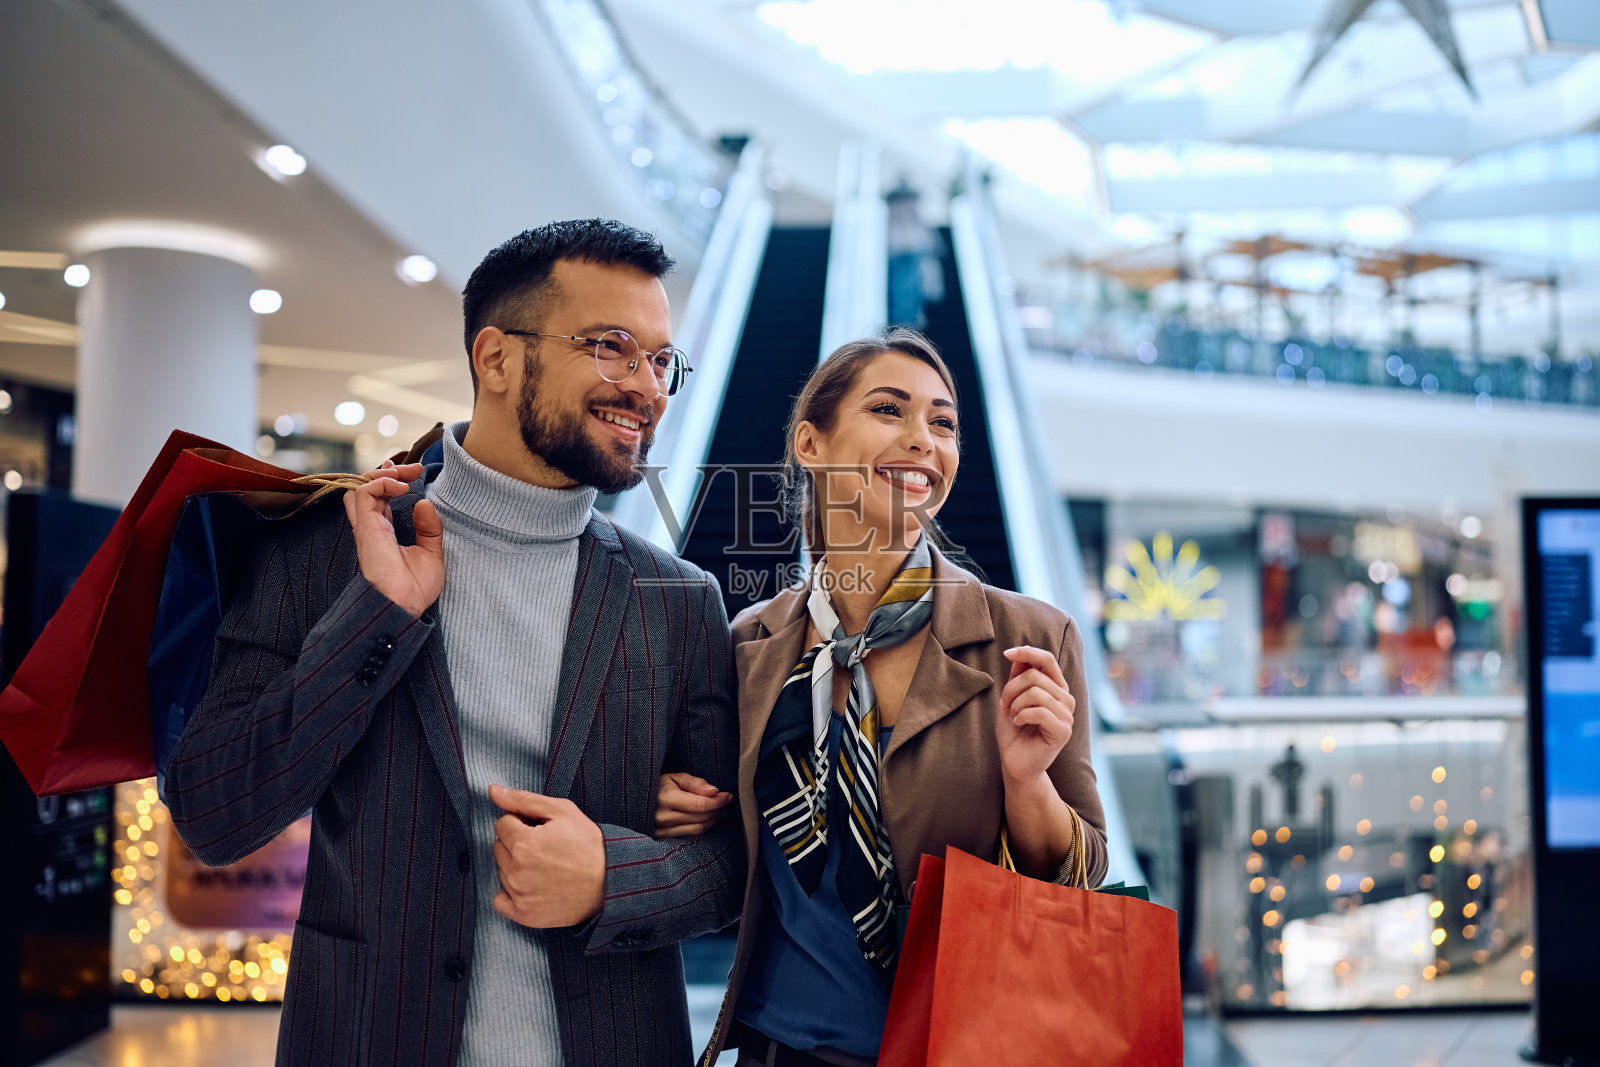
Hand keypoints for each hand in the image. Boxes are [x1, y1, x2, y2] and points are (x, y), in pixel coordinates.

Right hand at [342, 461, 442, 617]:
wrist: (404, 606)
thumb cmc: (414, 588)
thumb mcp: (430, 553)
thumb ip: (429, 528)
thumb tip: (425, 502)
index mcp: (384, 532)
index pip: (379, 498)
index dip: (391, 481)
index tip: (412, 472)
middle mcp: (372, 527)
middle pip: (369, 489)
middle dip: (390, 473)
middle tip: (415, 469)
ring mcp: (367, 527)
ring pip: (362, 487)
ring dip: (384, 475)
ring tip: (406, 475)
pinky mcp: (366, 528)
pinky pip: (364, 494)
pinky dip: (382, 484)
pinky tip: (402, 488)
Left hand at [489, 785, 604, 927]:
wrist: (611, 882)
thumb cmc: (589, 845)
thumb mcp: (562, 811)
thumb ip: (523, 800)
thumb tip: (492, 790)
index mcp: (523, 842)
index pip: (502, 824)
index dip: (522, 823)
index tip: (542, 830)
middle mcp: (516, 871)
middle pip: (499, 847)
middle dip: (517, 843)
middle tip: (545, 848)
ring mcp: (519, 895)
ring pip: (501, 871)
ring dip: (516, 866)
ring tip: (545, 866)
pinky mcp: (524, 915)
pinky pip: (500, 901)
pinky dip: (511, 893)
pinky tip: (532, 886)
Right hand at [654, 773, 730, 837]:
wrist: (635, 799)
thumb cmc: (657, 785)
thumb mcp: (674, 777)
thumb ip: (695, 783)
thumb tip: (715, 791)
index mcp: (665, 799)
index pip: (699, 804)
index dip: (718, 801)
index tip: (728, 795)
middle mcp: (663, 817)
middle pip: (701, 818)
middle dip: (718, 810)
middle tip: (727, 801)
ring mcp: (661, 830)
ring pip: (697, 829)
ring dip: (713, 820)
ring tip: (721, 810)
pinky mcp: (662, 838)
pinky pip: (690, 835)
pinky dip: (703, 827)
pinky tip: (709, 819)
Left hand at [995, 645, 1074, 786]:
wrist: (1016, 763)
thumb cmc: (1014, 731)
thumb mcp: (1010, 699)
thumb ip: (1017, 677)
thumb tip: (1019, 654)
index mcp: (1056, 688)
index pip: (1047, 659)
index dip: (1027, 652)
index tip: (1007, 653)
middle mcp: (1066, 699)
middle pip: (1035, 675)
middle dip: (1012, 688)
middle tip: (1006, 705)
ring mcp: (1067, 715)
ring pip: (1035, 692)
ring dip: (1015, 704)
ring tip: (1013, 716)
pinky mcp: (1064, 731)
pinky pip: (1039, 711)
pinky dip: (1021, 715)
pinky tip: (1019, 723)